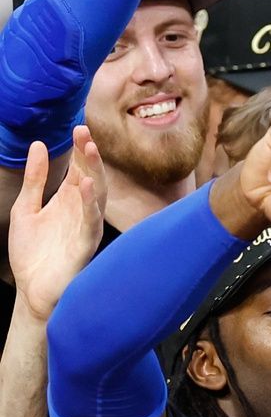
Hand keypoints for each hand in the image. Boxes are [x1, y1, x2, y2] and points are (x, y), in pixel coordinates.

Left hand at [8, 129, 105, 321]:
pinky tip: (87, 185)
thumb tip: (39, 144)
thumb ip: (35, 179)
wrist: (33, 289)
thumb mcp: (26, 208)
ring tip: (90, 150)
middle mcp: (82, 208)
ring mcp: (86, 224)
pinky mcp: (85, 242)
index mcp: (69, 199)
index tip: (79, 127)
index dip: (80, 148)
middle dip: (88, 153)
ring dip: (95, 171)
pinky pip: (91, 219)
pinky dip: (91, 202)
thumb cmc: (34, 252)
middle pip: (91, 174)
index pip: (79, 167)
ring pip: (98, 193)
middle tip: (84, 131)